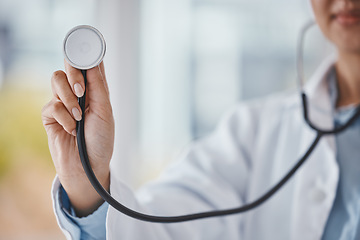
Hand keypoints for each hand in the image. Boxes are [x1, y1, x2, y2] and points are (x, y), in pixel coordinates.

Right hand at [42, 61, 113, 216]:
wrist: (88, 168)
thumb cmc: (101, 141)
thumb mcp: (105, 112)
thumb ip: (98, 87)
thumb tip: (94, 61)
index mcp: (95, 91)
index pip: (88, 66)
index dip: (86, 55)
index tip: (87, 47)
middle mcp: (78, 94)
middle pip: (68, 66)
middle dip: (74, 74)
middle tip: (81, 89)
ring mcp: (63, 104)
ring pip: (56, 80)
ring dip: (69, 98)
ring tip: (80, 116)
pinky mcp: (50, 116)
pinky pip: (51, 105)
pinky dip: (64, 117)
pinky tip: (72, 130)